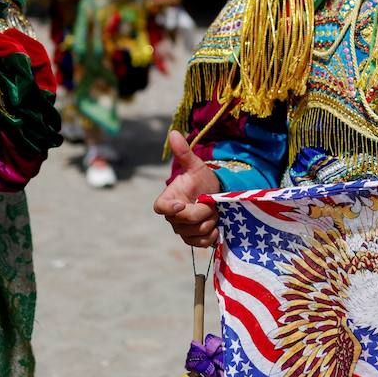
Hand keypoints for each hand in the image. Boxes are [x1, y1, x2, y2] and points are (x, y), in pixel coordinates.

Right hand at [152, 130, 222, 246]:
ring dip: (209, 222)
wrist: (216, 195)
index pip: (161, 208)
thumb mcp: (195, 165)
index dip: (169, 208)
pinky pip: (201, 243)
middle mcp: (172, 217)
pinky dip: (211, 235)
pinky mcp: (193, 240)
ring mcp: (182, 230)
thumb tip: (173, 133)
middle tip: (210, 202)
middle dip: (202, 211)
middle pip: (184, 221)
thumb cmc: (202, 179)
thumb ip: (184, 152)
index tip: (181, 205)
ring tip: (213, 211)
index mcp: (168, 199)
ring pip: (194, 232)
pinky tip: (216, 225)